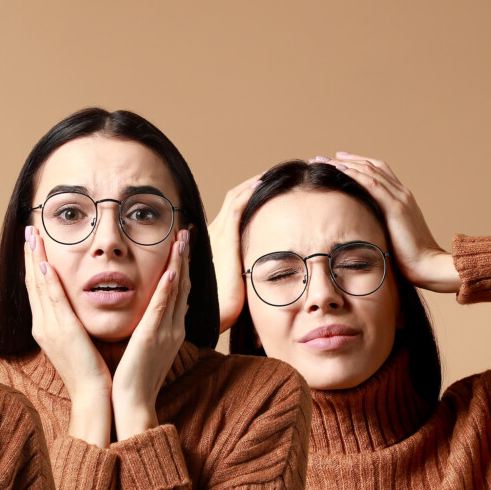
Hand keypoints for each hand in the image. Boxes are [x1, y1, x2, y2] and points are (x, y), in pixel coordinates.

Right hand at [23, 225, 111, 445]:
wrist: (93, 396)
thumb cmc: (91, 373)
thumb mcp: (79, 343)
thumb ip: (74, 324)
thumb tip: (75, 311)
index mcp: (47, 327)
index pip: (38, 290)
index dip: (33, 265)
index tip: (33, 244)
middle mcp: (43, 325)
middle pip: (32, 283)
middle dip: (29, 255)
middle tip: (27, 230)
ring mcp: (50, 328)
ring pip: (38, 287)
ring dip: (34, 259)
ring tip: (32, 236)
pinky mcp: (62, 332)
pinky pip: (53, 301)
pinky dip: (46, 281)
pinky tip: (44, 264)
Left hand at [111, 229, 191, 437]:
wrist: (134, 403)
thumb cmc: (137, 378)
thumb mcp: (149, 347)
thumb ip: (154, 327)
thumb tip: (156, 313)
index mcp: (171, 329)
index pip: (179, 290)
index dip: (182, 266)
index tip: (182, 244)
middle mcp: (173, 327)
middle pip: (183, 285)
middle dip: (185, 258)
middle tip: (186, 231)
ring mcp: (166, 332)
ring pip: (176, 291)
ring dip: (179, 264)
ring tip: (182, 240)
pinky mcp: (152, 338)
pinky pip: (162, 310)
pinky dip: (169, 290)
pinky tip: (171, 273)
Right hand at [209, 175, 263, 334]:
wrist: (213, 316)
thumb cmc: (225, 306)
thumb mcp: (237, 283)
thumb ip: (247, 271)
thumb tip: (264, 272)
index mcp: (215, 242)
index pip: (234, 209)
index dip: (250, 195)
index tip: (271, 188)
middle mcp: (213, 233)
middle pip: (234, 198)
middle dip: (254, 184)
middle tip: (277, 175)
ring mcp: (217, 234)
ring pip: (235, 197)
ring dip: (255, 182)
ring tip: (274, 173)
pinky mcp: (224, 239)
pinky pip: (236, 206)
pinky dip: (250, 191)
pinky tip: (264, 183)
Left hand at [319, 153, 459, 293]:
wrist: (428, 265)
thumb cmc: (409, 257)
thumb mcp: (390, 235)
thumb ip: (378, 224)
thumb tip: (359, 227)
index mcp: (401, 198)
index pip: (377, 172)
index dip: (356, 164)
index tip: (336, 160)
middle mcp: (401, 193)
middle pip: (371, 166)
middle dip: (346, 160)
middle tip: (322, 157)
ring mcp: (400, 198)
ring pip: (370, 171)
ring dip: (344, 164)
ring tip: (323, 161)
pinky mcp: (396, 208)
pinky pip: (373, 185)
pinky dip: (355, 175)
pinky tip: (339, 170)